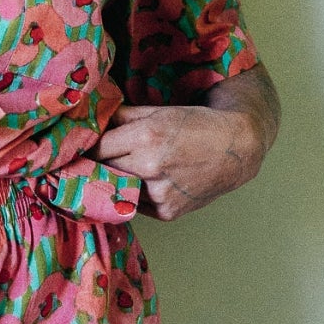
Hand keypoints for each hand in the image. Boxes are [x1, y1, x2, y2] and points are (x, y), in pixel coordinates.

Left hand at [100, 73, 279, 219]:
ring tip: (127, 170)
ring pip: (119, 190)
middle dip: (101, 165)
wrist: (237, 149)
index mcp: (146, 138)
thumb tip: (93, 121)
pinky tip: (148, 183)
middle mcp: (150, 167)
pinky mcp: (167, 212)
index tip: (86, 148)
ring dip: (118, 181)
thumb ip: (123, 117)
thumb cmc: (198, 125)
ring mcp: (159, 194)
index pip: (98, 148)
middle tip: (98, 160)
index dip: (91, 148)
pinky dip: (137, 195)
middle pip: (104, 171)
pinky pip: (137, 205)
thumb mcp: (159, 112)